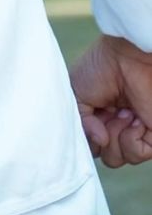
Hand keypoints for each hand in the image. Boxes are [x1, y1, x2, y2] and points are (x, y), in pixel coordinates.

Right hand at [70, 35, 151, 167]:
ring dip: (117, 137)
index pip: (91, 145)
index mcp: (98, 115)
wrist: (126, 56)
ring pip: (119, 159)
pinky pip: (139, 154)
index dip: (87, 138)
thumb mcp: (75, 94)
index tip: (90, 118)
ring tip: (123, 113)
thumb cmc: (99, 67)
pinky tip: (135, 120)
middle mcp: (116, 125)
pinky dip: (132, 140)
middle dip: (102, 139)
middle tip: (108, 113)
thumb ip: (80, 124)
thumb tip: (100, 141)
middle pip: (104, 155)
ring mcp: (134, 130)